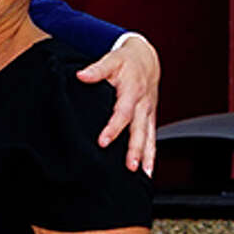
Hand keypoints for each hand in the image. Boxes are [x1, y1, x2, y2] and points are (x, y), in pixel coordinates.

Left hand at [76, 32, 158, 174]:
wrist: (146, 59)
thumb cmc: (126, 61)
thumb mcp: (111, 60)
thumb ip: (96, 69)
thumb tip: (81, 75)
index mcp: (133, 91)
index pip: (123, 112)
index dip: (113, 128)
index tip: (103, 141)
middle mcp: (143, 104)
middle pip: (139, 129)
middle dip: (135, 148)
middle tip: (129, 166)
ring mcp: (148, 113)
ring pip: (148, 136)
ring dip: (145, 156)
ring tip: (141, 173)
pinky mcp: (150, 118)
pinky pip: (152, 138)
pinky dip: (151, 155)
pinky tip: (147, 171)